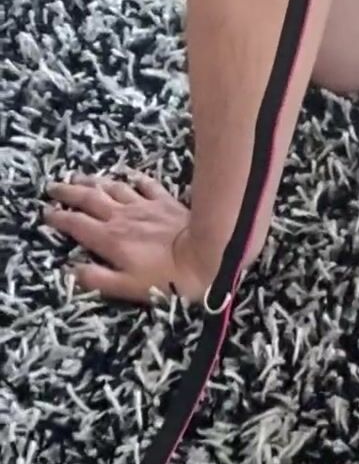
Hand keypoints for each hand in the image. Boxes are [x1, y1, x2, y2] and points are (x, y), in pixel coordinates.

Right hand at [42, 175, 219, 302]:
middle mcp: (121, 217)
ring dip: (94, 182)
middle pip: (88, 199)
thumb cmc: (168, 279)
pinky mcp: (165, 201)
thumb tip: (72, 270)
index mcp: (109, 239)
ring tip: (80, 177)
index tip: (46, 213)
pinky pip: (145, 184)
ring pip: (112, 188)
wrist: (206, 257)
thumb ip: (98, 279)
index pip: (76, 224)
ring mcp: (144, 206)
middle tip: (53, 187)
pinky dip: (134, 179)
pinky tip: (129, 176)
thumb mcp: (129, 287)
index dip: (59, 218)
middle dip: (68, 192)